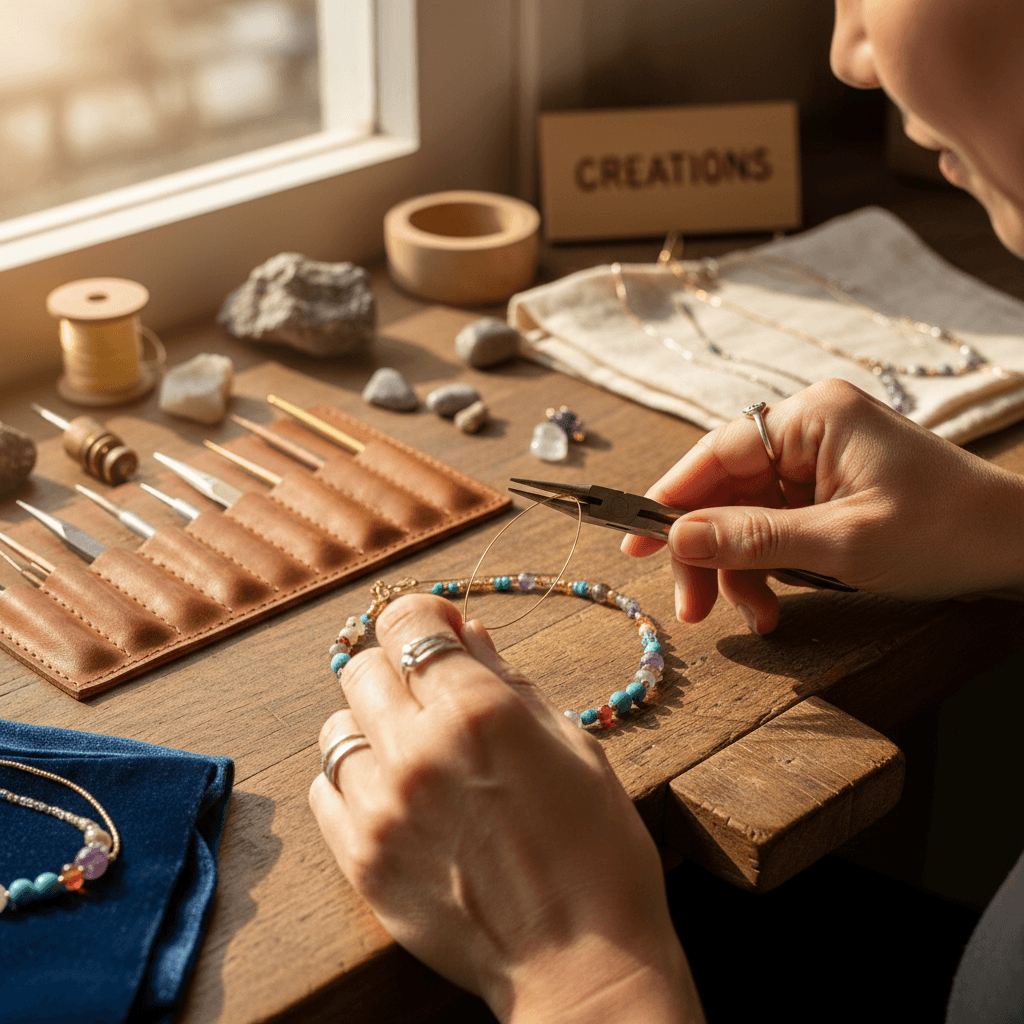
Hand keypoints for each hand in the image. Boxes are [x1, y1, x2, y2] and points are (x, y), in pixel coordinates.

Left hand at [309, 594, 703, 1023]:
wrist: (581, 963)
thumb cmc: (598, 849)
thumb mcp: (573, 745)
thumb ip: (509, 680)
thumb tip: (467, 632)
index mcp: (479, 711)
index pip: (408, 622)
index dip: (421, 615)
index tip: (437, 628)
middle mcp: (418, 750)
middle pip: (362, 667)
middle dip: (396, 666)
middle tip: (428, 691)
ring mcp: (381, 808)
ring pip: (335, 727)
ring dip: (369, 724)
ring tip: (410, 748)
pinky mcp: (361, 861)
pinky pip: (324, 789)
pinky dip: (352, 779)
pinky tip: (392, 792)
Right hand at [622, 379, 1023, 633]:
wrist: (1021, 547)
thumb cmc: (944, 532)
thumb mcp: (841, 543)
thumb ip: (753, 538)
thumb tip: (676, 538)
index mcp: (812, 417)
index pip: (717, 453)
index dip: (670, 500)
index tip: (635, 544)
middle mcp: (808, 430)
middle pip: (726, 490)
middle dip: (709, 552)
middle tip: (692, 609)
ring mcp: (818, 462)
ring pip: (746, 517)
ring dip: (739, 571)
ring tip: (754, 619)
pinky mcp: (828, 493)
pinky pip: (775, 529)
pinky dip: (767, 570)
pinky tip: (772, 607)